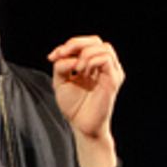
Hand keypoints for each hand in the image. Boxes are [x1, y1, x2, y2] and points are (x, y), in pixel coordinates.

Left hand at [48, 35, 123, 154]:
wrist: (82, 126)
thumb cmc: (74, 106)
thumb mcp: (61, 81)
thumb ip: (61, 65)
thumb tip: (65, 54)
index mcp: (92, 65)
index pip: (85, 43)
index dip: (68, 45)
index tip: (52, 56)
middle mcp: (103, 66)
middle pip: (95, 40)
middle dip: (76, 43)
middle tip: (62, 54)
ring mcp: (111, 72)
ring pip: (103, 47)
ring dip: (85, 54)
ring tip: (76, 69)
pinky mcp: (114, 80)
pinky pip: (106, 59)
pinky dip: (91, 61)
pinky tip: (82, 73)